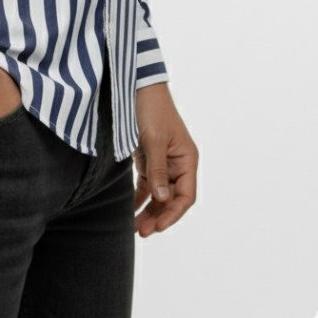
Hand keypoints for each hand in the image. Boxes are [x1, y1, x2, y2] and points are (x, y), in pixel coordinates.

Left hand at [133, 83, 197, 235]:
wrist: (138, 86)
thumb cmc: (151, 109)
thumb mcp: (153, 140)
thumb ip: (157, 171)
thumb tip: (162, 199)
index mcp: (187, 159)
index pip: (186, 196)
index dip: (173, 214)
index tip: (157, 227)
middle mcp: (178, 164)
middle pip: (172, 199)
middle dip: (159, 216)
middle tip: (141, 231)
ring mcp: (164, 163)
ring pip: (159, 195)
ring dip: (149, 211)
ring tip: (135, 227)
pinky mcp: (149, 159)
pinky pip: (147, 185)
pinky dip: (140, 198)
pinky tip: (130, 211)